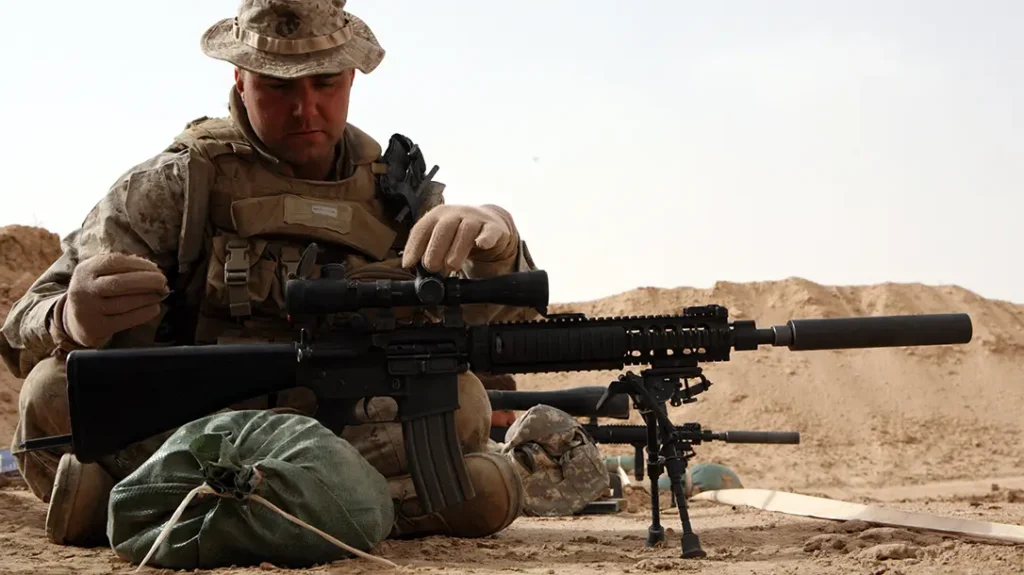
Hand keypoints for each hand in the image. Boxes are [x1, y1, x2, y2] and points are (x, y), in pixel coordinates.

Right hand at [62, 253, 169, 347]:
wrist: (75, 320)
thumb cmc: (97, 291)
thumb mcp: (99, 274)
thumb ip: (122, 269)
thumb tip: (154, 270)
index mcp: (85, 270)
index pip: (115, 262)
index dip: (139, 264)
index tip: (156, 268)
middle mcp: (83, 289)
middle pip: (119, 283)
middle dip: (147, 281)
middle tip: (163, 282)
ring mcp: (88, 310)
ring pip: (124, 302)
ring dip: (148, 297)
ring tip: (161, 294)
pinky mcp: (96, 327)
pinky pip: (126, 320)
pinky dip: (144, 313)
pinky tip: (154, 308)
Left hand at [401, 204, 515, 273]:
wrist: (490, 224)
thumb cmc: (459, 237)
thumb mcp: (441, 243)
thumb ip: (429, 255)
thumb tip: (415, 275)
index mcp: (437, 216)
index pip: (422, 229)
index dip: (414, 247)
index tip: (409, 264)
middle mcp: (455, 214)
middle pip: (443, 228)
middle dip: (435, 248)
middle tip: (431, 268)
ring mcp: (476, 219)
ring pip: (466, 230)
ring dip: (457, 249)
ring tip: (452, 266)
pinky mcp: (493, 228)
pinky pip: (490, 231)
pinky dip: (486, 238)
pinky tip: (481, 245)